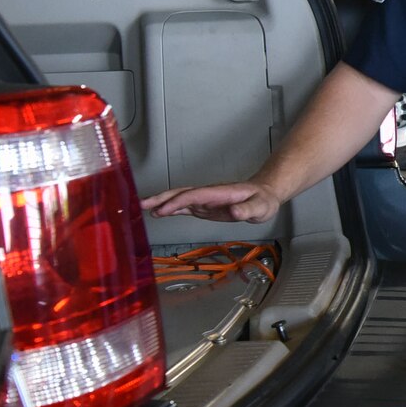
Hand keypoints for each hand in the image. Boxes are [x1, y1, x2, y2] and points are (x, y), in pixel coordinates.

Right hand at [141, 180, 282, 222]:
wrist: (264, 195)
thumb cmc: (262, 200)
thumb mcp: (260, 207)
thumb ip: (247, 210)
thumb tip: (233, 211)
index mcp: (219, 193)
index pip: (194, 196)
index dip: (177, 202)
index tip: (161, 211)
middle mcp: (208, 194)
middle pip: (181, 193)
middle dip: (161, 198)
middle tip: (141, 205)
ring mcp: (205, 200)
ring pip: (179, 199)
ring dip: (161, 202)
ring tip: (142, 208)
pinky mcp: (205, 207)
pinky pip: (184, 206)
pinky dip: (170, 209)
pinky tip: (159, 214)